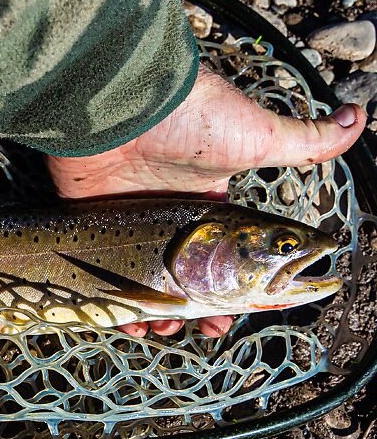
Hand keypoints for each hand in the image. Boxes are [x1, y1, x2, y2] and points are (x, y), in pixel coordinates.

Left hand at [46, 64, 364, 337]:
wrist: (126, 105)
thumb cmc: (194, 120)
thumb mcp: (258, 135)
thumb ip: (306, 140)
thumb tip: (358, 119)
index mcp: (204, 202)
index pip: (219, 257)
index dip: (225, 290)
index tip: (228, 317)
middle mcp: (165, 213)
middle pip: (178, 275)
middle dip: (191, 309)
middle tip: (197, 330)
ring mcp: (127, 217)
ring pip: (140, 280)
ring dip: (154, 313)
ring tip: (162, 334)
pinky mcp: (89, 217)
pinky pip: (100, 268)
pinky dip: (114, 301)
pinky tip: (129, 323)